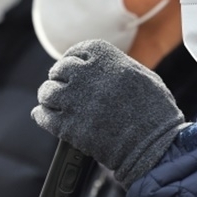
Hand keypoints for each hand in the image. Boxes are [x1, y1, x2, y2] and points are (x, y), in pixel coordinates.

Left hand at [32, 39, 186, 187]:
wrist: (153, 146)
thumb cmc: (154, 111)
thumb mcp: (143, 76)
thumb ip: (118, 66)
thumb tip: (100, 68)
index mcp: (106, 57)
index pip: (77, 51)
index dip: (71, 59)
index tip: (70, 67)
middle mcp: (87, 74)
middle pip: (59, 70)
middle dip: (59, 77)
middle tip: (62, 87)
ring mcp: (75, 100)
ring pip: (47, 92)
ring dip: (48, 97)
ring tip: (53, 102)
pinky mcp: (68, 126)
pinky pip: (44, 116)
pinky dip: (42, 115)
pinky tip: (44, 116)